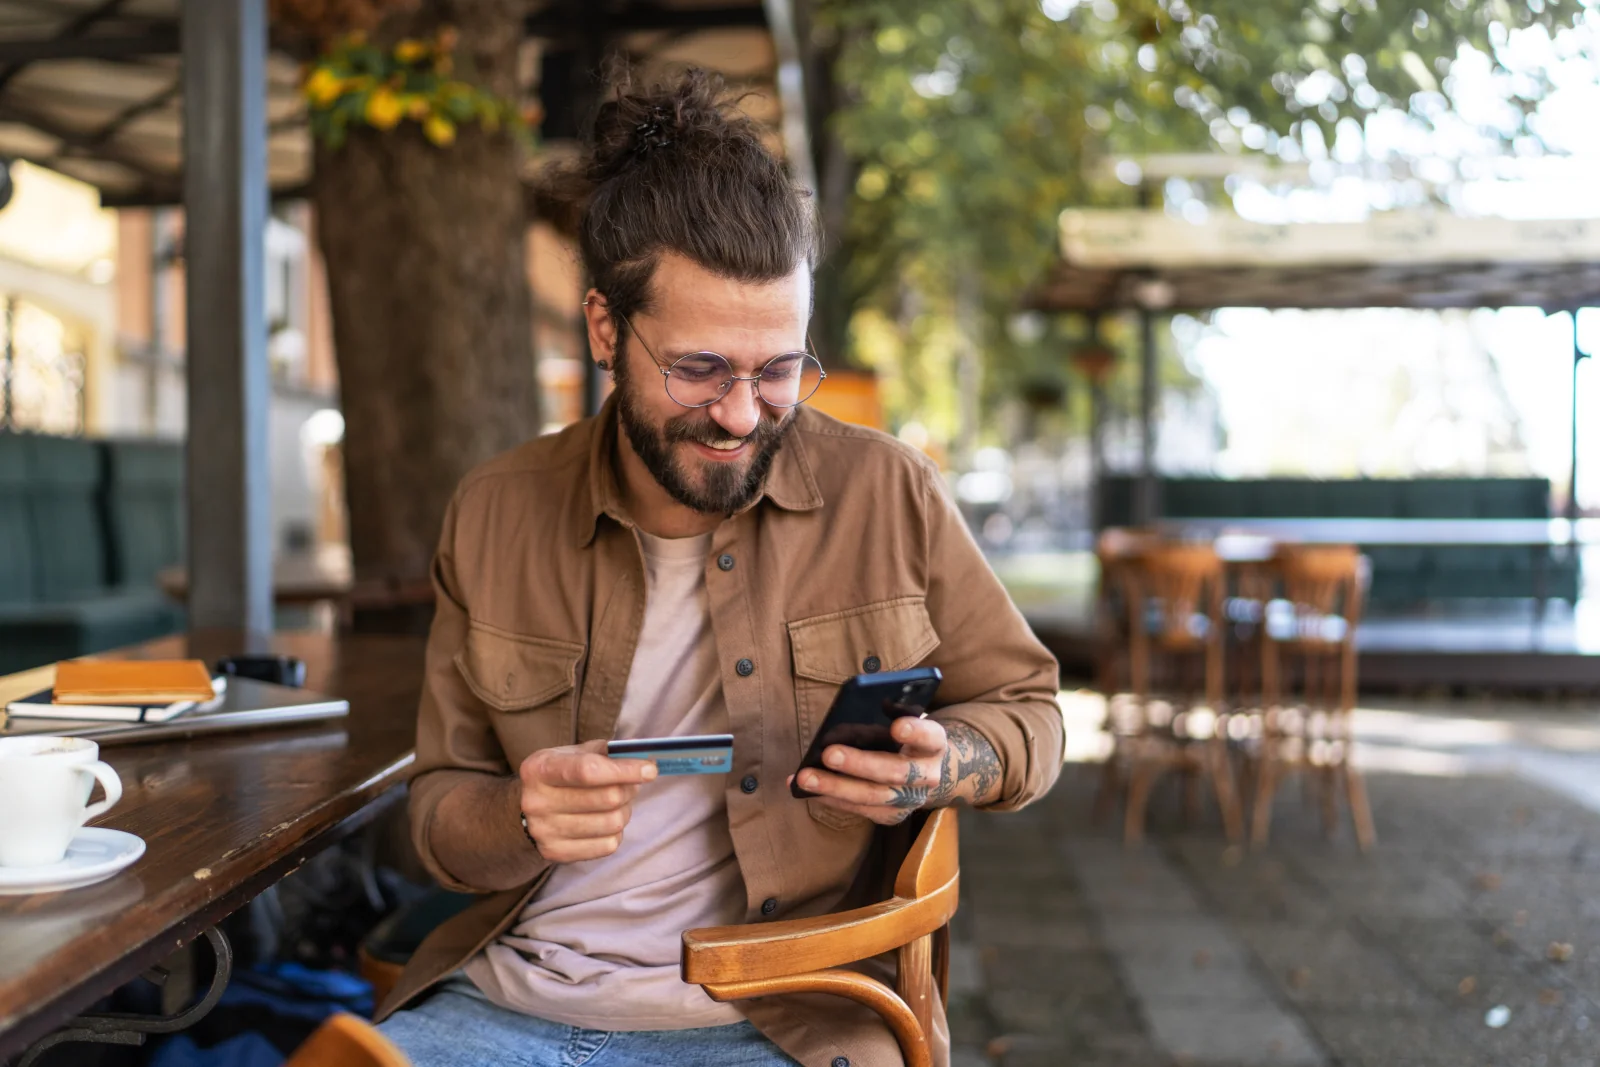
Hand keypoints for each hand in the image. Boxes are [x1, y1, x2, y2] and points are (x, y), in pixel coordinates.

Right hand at [517, 739, 655, 861]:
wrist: (524, 810)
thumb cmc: (559, 775)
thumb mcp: (572, 754)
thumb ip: (605, 752)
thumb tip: (643, 758)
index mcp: (539, 769)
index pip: (588, 771)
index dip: (624, 770)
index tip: (650, 770)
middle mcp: (536, 802)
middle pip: (607, 798)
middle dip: (629, 789)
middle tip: (632, 784)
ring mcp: (544, 831)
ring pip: (612, 823)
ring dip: (625, 811)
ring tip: (618, 803)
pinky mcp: (556, 853)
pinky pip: (608, 845)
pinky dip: (616, 832)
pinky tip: (605, 821)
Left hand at [789, 716, 949, 825]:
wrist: (929, 771)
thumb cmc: (909, 737)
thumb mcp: (908, 718)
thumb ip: (894, 711)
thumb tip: (870, 703)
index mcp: (934, 744)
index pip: (930, 737)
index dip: (915, 733)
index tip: (897, 726)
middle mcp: (928, 775)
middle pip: (894, 772)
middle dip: (860, 764)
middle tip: (828, 754)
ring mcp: (910, 799)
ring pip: (872, 796)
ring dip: (836, 787)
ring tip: (805, 777)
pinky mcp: (892, 815)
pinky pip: (860, 810)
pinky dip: (832, 799)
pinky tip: (808, 790)